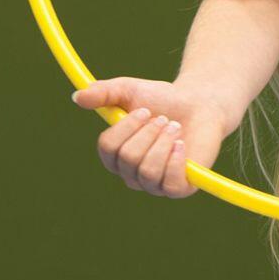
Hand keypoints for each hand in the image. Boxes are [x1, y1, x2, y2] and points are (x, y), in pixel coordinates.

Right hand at [74, 76, 229, 198]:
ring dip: (164, 141)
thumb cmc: (163, 100)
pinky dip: (176, 159)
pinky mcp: (178, 189)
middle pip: (128, 158)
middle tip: (164, 119)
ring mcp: (154, 184)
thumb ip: (104, 92)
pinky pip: (169, 184)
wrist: (201, 104)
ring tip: (175, 127)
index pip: (107, 148)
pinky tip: (182, 144)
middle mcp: (132, 174)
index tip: (145, 110)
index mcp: (116, 155)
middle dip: (149, 131)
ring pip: (147, 170)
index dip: (126, 127)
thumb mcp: (130, 90)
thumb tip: (77, 97)